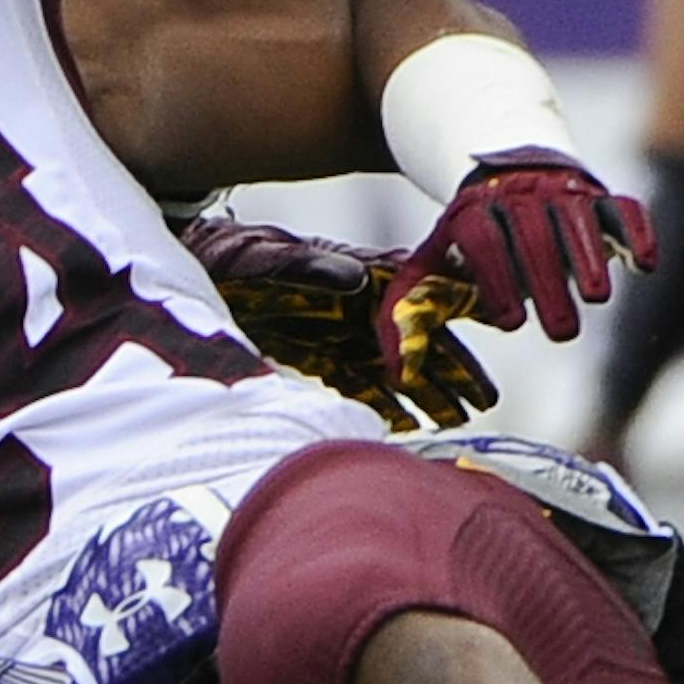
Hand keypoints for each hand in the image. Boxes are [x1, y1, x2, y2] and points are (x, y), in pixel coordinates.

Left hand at [182, 218, 497, 432]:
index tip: (492, 325)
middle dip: (449, 370)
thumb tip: (359, 277)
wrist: (192, 268)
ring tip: (456, 420)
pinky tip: (405, 427)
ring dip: (424, 394)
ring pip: (392, 369)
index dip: (453, 312)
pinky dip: (380, 406)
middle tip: (483, 400)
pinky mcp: (314, 357)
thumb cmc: (234, 256)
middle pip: (413, 340)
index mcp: (353, 277)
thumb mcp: (269, 258)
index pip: (415, 296)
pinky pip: (356, 386)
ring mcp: (336, 335)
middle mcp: (353, 308)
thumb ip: (312, 268)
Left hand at [379, 149, 657, 359]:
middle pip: (534, 234)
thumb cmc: (464, 243)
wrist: (501, 177)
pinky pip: (622, 205)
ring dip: (589, 257)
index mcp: (472, 213)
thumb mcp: (428, 269)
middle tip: (561, 333)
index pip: (483, 239)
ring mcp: (561, 191)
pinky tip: (644, 265)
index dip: (497, 279)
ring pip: (578, 216)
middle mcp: (517, 196)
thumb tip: (399, 377)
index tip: (509, 323)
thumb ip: (407, 319)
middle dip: (549, 281)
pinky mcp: (599, 193)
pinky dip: (636, 230)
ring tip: (596, 299)